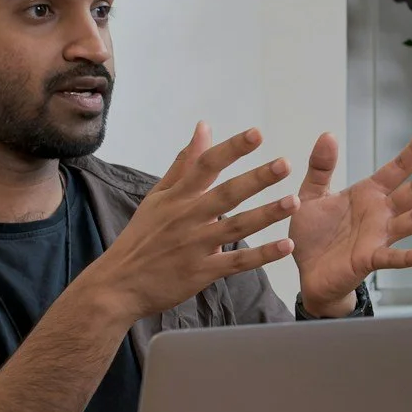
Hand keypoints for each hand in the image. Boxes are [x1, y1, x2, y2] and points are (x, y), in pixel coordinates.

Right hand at [83, 124, 298, 321]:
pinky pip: (236, 262)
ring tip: (293, 202)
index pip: (206, 166)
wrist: (118, 284)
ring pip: (236, 227)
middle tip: (285, 164)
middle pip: (226, 194)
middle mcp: (187, 218)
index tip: (256, 134)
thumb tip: (204, 128)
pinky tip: (285, 245)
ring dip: (266, 215)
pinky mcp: (201, 272)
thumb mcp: (158, 197)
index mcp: (177, 197)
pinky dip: (261, 255)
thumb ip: (185, 163)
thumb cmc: (142, 237)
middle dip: (257, 179)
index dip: (231, 149)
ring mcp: (195, 246)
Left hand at [289, 125, 411, 314]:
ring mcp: (379, 236)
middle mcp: (381, 213)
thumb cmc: (313, 235)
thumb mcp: (311, 195)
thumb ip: (321, 167)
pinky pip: (393, 257)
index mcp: (369, 194)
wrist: (307, 272)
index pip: (397, 168)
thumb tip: (329, 134)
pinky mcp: (369, 259)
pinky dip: (410, 257)